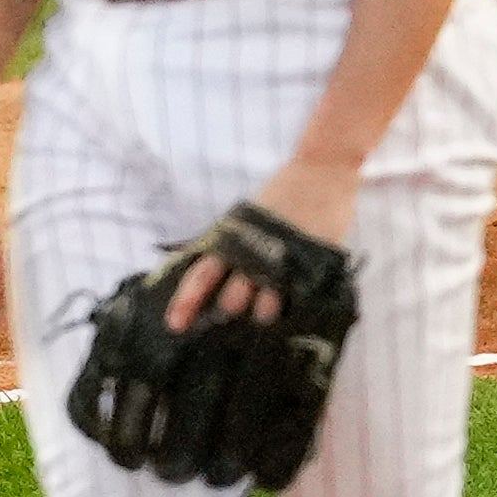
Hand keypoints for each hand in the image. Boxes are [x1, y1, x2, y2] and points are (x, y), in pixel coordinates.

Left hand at [164, 161, 356, 331]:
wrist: (321, 172)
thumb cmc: (280, 196)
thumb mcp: (246, 217)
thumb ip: (228, 245)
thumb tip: (207, 279)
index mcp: (233, 238)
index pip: (202, 274)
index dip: (187, 300)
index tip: (175, 324)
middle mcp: (253, 253)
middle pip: (231, 297)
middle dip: (228, 311)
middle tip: (232, 316)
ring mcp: (282, 262)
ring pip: (264, 306)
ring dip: (262, 313)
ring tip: (266, 310)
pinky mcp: (309, 266)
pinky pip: (295, 300)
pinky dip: (291, 307)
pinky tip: (291, 306)